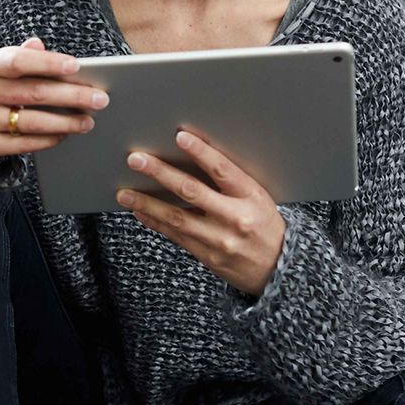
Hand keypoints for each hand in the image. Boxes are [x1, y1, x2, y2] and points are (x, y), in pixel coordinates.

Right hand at [0, 36, 110, 166]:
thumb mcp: (1, 70)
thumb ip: (22, 58)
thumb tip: (39, 45)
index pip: (17, 60)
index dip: (47, 63)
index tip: (76, 66)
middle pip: (32, 93)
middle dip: (71, 96)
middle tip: (99, 98)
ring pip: (30, 121)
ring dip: (65, 122)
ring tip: (88, 121)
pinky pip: (22, 143)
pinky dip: (47, 140)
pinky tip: (65, 135)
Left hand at [116, 130, 285, 298]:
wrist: (279, 268)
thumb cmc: (264, 224)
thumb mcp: (258, 197)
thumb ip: (230, 181)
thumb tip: (192, 156)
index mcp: (251, 196)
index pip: (223, 170)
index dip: (201, 153)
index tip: (180, 137)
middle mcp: (235, 217)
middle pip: (192, 191)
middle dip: (161, 173)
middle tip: (136, 159)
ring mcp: (220, 239)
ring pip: (176, 218)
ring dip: (147, 203)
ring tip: (124, 192)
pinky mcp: (207, 255)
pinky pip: (175, 236)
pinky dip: (155, 222)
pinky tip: (139, 211)